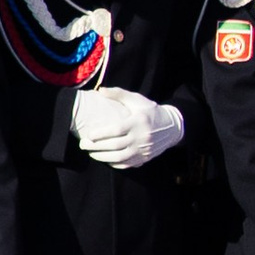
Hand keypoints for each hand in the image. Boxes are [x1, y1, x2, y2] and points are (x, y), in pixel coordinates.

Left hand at [70, 89, 184, 170]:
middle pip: (115, 145)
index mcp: (138, 122)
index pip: (116, 130)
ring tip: (90, 152)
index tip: (88, 134)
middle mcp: (141, 137)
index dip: (100, 133)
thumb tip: (100, 90)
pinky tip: (104, 158)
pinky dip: (113, 163)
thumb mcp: (137, 100)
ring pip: (119, 157)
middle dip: (96, 146)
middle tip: (83, 144)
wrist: (172, 127)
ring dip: (101, 157)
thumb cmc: (150, 111)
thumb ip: (118, 94)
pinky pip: (126, 164)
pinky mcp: (144, 158)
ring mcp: (143, 150)